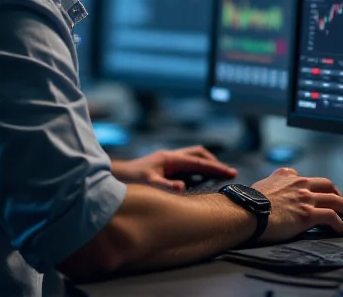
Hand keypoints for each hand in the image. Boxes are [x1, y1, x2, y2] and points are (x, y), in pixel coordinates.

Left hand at [111, 146, 236, 192]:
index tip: (232, 173)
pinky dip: (196, 170)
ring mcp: (166, 161)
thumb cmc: (128, 180)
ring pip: (192, 158)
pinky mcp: (162, 167)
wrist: (110, 177)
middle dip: (214, 162)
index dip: (216, 168)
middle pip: (198, 154)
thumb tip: (183, 187)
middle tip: (227, 173)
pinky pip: (185, 166)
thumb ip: (165, 187)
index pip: (199, 162)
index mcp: (170, 159)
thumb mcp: (148, 184)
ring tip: (216, 177)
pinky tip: (196, 182)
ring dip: (205, 165)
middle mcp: (169, 157)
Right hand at [251, 168, 342, 242]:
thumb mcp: (259, 187)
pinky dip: (340, 223)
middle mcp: (299, 184)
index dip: (316, 187)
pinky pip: (331, 216)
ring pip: (336, 199)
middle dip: (340, 193)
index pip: (307, 179)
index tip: (319, 193)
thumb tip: (266, 196)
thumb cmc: (247, 203)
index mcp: (286, 176)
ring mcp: (305, 198)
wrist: (245, 211)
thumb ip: (269, 188)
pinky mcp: (308, 214)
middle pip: (328, 185)